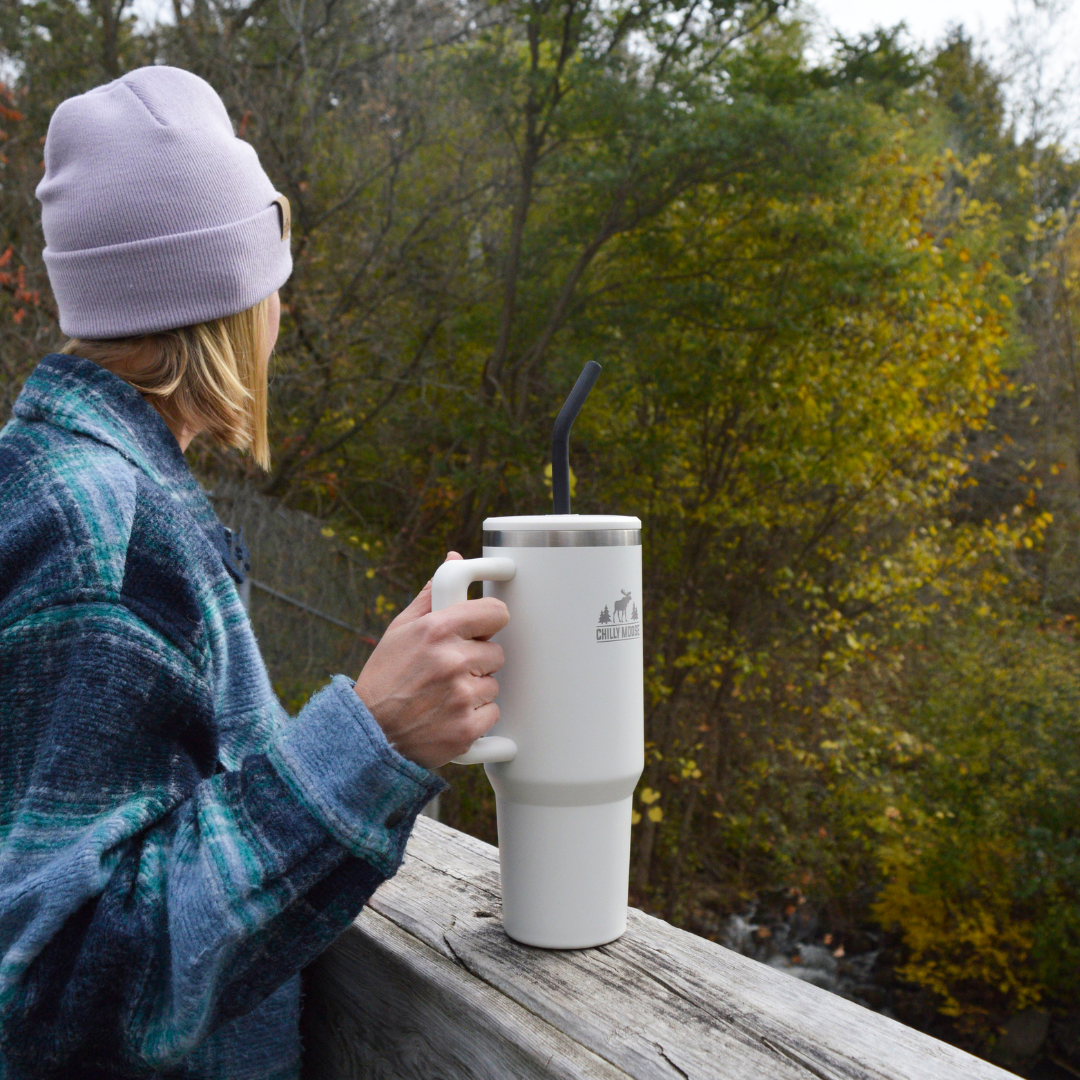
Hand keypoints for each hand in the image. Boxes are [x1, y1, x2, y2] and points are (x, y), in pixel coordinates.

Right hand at [353, 552, 509, 769]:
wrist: (368, 735)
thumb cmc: (384, 679)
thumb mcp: (400, 630)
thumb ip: (433, 595)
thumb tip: (454, 560)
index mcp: (437, 630)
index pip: (495, 613)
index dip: (490, 621)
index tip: (484, 627)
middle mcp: (451, 661)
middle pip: (496, 653)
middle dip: (477, 660)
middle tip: (450, 670)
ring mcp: (460, 697)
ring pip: (493, 685)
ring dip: (475, 690)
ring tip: (443, 695)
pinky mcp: (466, 729)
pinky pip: (491, 714)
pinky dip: (474, 717)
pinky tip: (448, 715)